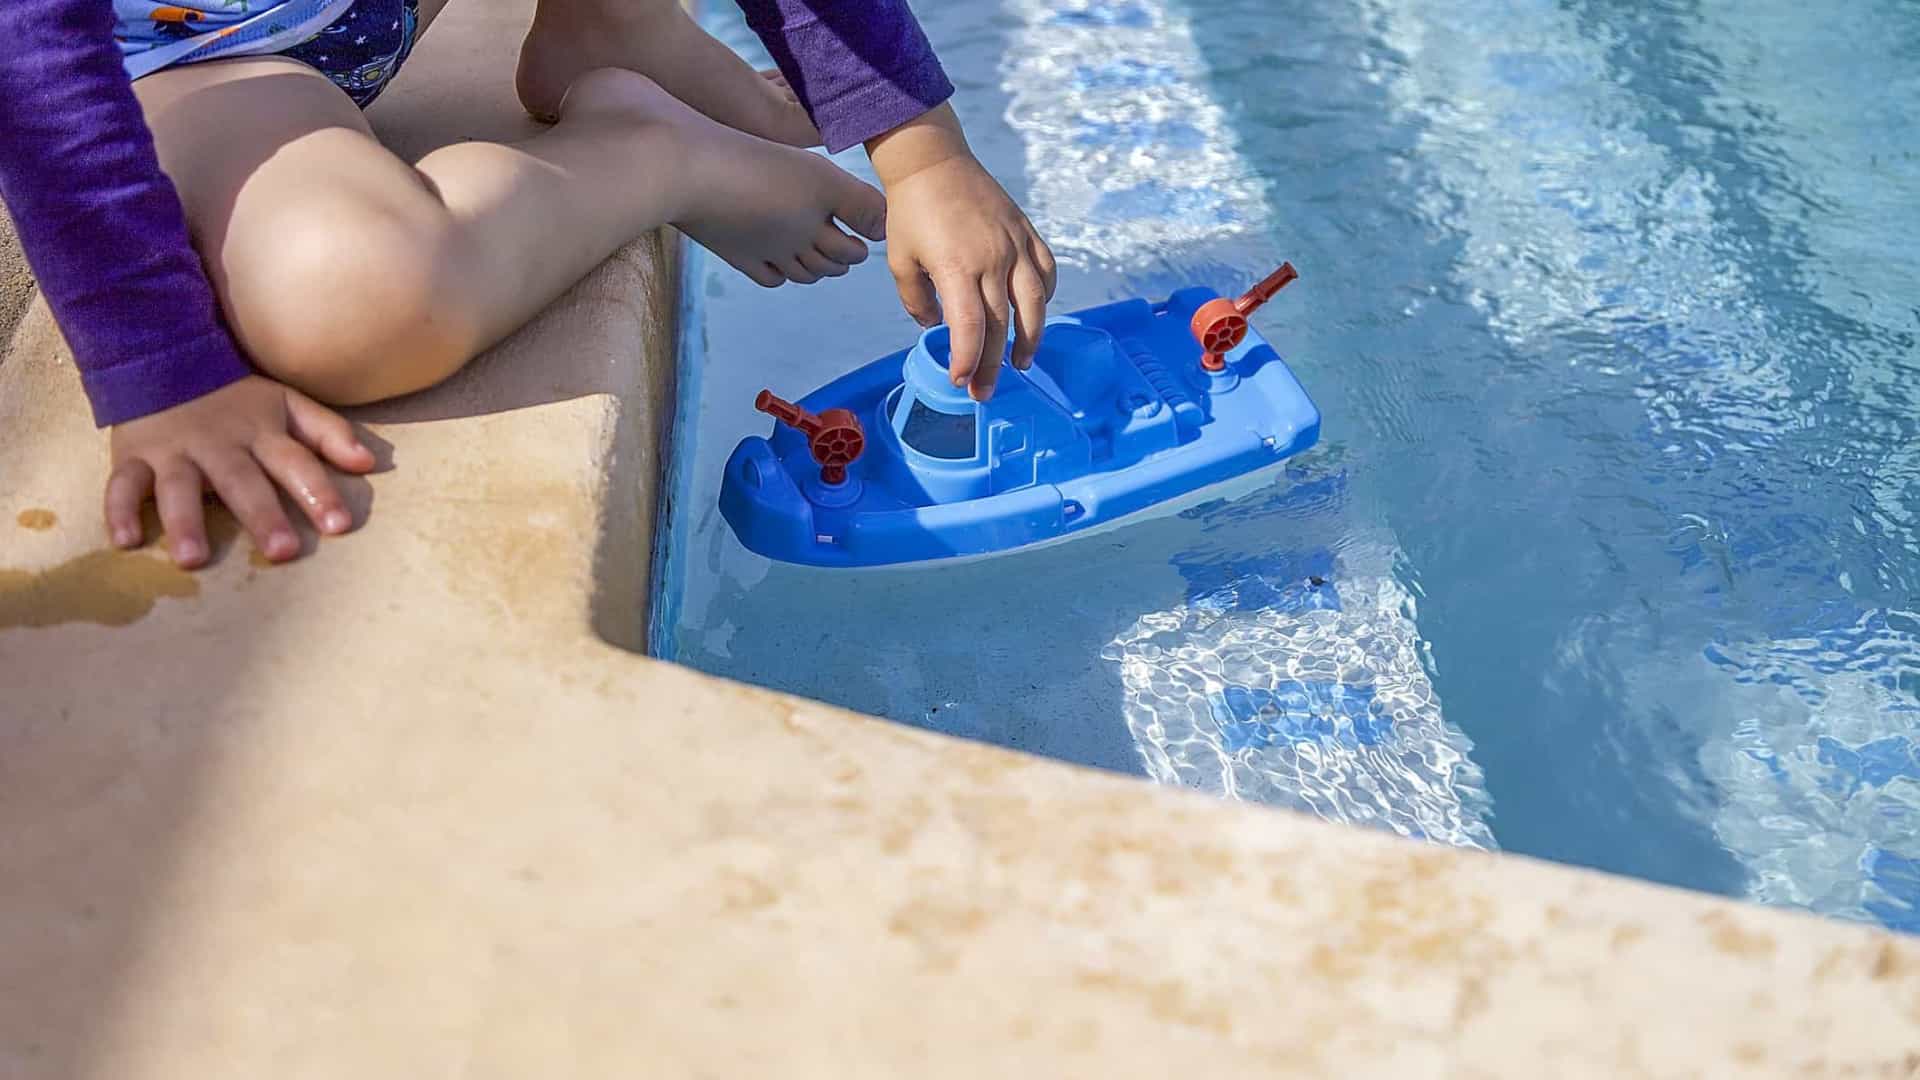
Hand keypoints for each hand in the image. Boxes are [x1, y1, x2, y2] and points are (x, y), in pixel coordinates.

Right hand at [106, 375, 375, 567]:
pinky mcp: (133, 457)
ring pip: (178, 487)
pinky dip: (119, 510)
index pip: (296, 462)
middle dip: (262, 515)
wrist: (165, 360)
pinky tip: (125, 540)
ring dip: (184, 521)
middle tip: (282, 551)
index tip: (339, 526)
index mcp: (261, 433)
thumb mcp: (286, 404)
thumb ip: (327, 432)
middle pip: (242, 481)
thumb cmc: (236, 399)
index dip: (318, 491)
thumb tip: (369, 463)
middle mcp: (218, 445)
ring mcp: (173, 452)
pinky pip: (122, 484)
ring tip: (192, 559)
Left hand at [867, 106, 1056, 400]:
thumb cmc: (910, 211)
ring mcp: (1014, 244)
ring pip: (1034, 303)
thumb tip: (935, 327)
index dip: (968, 359)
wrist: (933, 160)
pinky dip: (1044, 298)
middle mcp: (992, 258)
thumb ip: (917, 300)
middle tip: (983, 392)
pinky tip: (1034, 316)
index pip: (970, 327)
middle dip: (991, 365)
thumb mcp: (900, 260)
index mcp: (957, 267)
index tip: (961, 381)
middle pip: (1001, 325)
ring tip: (1020, 364)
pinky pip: (1045, 271)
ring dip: (1030, 339)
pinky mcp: (1025, 231)